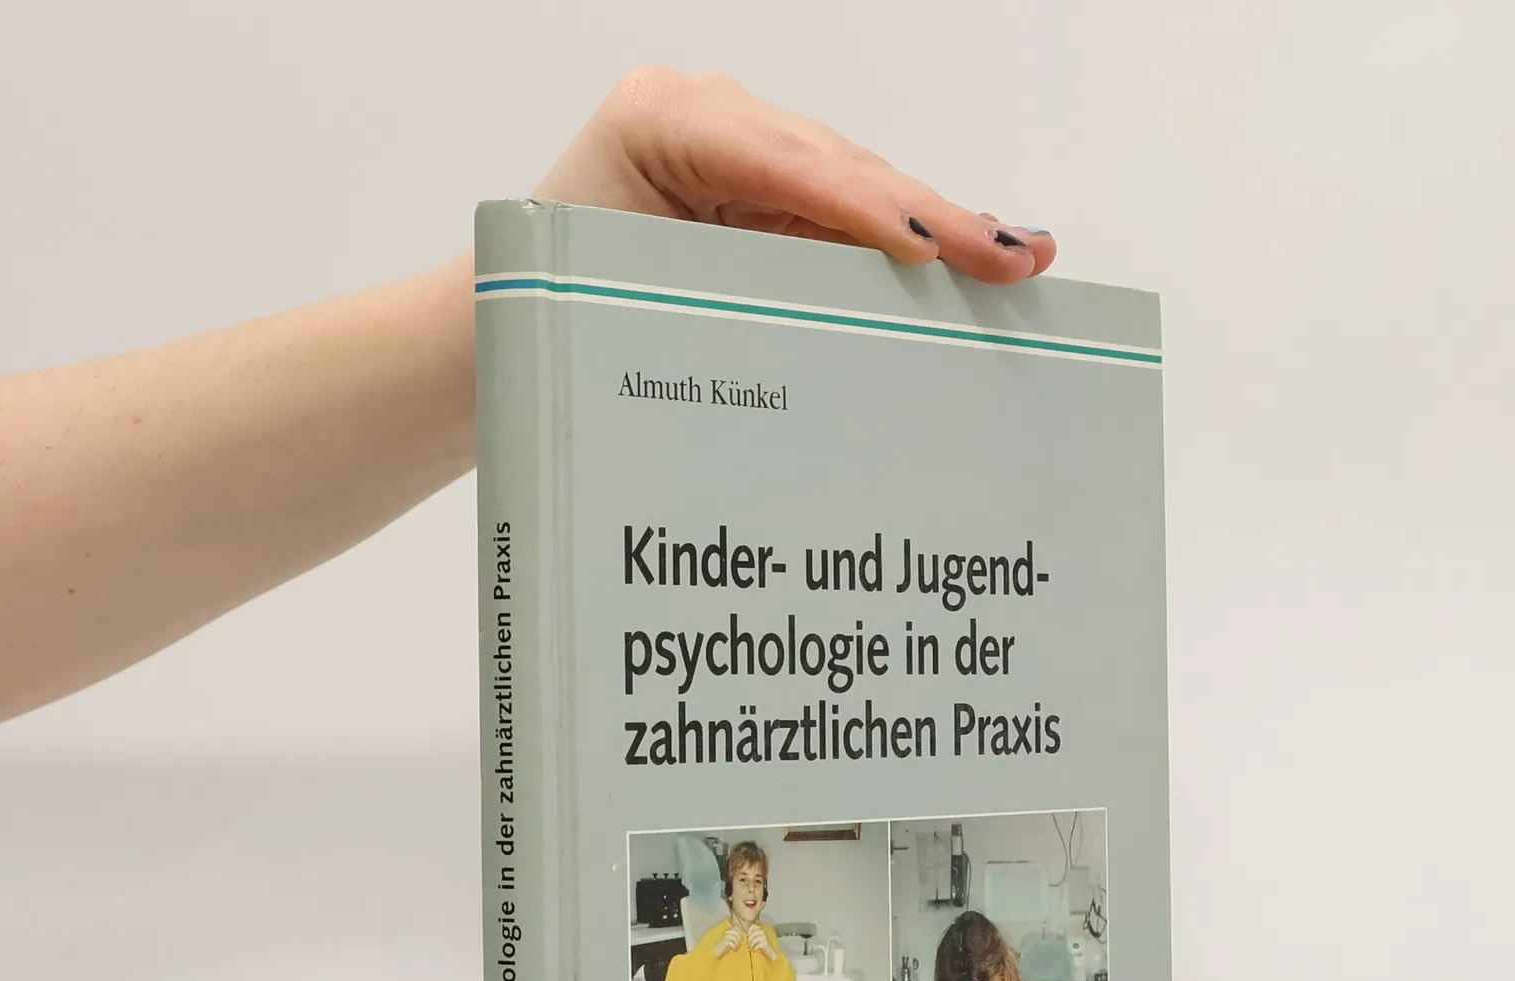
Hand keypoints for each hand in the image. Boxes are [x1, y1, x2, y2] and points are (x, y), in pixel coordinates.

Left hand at [537, 70, 1056, 285]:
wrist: (498, 331)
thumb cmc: (545, 319)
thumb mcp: (627, 301)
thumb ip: (729, 297)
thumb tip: (841, 328)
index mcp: (658, 122)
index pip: (781, 161)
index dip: (863, 206)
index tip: (929, 249)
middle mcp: (705, 116)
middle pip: (836, 166)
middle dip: (927, 216)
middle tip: (1008, 259)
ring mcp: (737, 145)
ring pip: (853, 185)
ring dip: (937, 227)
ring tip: (1016, 258)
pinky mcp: (758, 186)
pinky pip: (841, 210)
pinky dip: (904, 240)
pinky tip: (974, 251)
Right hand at [714, 923, 742, 955]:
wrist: (716, 951)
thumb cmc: (725, 946)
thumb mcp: (732, 939)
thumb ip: (737, 936)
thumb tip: (745, 936)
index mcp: (729, 930)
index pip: (737, 928)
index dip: (740, 934)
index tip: (739, 941)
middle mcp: (727, 932)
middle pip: (737, 933)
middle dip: (739, 940)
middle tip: (738, 945)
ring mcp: (725, 936)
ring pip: (735, 938)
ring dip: (737, 944)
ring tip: (736, 948)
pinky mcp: (724, 941)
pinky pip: (732, 943)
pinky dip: (734, 947)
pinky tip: (733, 950)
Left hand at [746, 923, 774, 958]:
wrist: (769, 951)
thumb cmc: (760, 944)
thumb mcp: (756, 938)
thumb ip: (751, 935)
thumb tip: (744, 934)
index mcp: (760, 929)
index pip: (753, 926)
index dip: (749, 931)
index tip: (748, 937)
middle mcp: (763, 932)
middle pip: (752, 933)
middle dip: (749, 940)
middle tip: (748, 945)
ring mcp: (765, 937)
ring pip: (755, 939)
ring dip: (751, 945)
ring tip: (750, 948)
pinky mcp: (765, 943)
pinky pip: (757, 945)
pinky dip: (754, 948)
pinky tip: (754, 950)